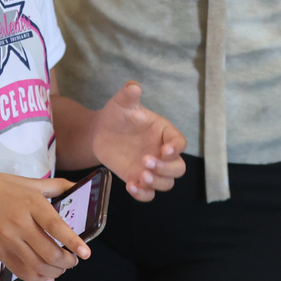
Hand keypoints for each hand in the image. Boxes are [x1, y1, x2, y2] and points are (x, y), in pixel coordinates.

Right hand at [0, 172, 90, 280]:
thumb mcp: (29, 182)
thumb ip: (56, 186)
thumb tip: (78, 186)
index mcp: (32, 203)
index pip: (56, 226)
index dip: (73, 242)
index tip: (86, 253)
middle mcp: (20, 223)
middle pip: (48, 252)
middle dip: (67, 262)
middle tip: (74, 261)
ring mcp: (8, 239)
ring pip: (36, 265)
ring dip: (54, 272)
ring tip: (62, 269)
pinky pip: (20, 270)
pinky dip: (36, 278)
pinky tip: (46, 277)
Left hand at [91, 82, 185, 201]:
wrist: (100, 132)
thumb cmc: (117, 115)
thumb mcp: (122, 103)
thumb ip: (128, 95)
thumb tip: (133, 86)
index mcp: (164, 132)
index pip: (180, 142)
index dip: (176, 148)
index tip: (165, 149)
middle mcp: (162, 152)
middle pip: (178, 168)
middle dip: (166, 168)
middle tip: (146, 162)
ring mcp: (152, 168)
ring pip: (167, 183)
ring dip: (157, 183)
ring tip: (139, 176)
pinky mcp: (139, 179)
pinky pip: (149, 194)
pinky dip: (143, 194)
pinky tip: (131, 186)